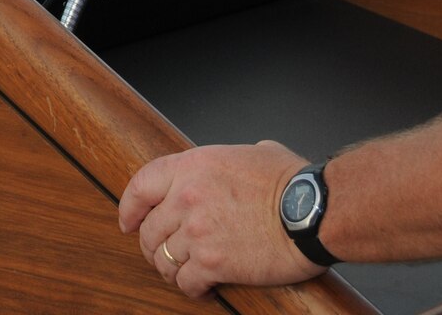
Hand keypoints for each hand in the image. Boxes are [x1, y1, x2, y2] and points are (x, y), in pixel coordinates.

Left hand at [118, 141, 323, 298]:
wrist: (313, 212)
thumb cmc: (293, 182)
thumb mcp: (256, 152)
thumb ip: (230, 161)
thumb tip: (234, 166)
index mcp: (193, 166)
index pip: (141, 186)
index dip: (129, 208)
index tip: (128, 222)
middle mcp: (187, 198)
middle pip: (149, 229)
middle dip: (151, 245)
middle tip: (160, 254)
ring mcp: (197, 232)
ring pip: (163, 259)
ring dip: (170, 269)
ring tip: (183, 273)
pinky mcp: (213, 263)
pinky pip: (186, 282)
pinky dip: (191, 288)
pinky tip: (202, 287)